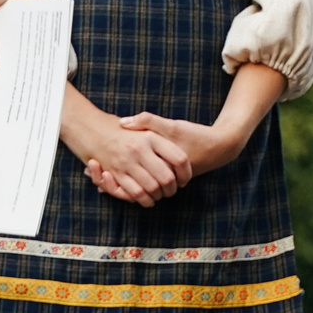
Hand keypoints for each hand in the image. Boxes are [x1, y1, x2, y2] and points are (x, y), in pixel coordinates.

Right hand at [61, 98, 189, 205]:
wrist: (93, 129)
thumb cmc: (126, 132)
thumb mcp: (146, 128)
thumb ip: (164, 139)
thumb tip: (183, 160)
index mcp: (152, 137)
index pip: (180, 159)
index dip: (186, 173)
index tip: (185, 179)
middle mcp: (140, 149)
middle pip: (167, 177)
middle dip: (172, 189)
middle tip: (173, 191)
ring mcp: (127, 162)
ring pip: (152, 188)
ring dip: (159, 196)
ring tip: (161, 195)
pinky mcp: (115, 173)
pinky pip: (135, 193)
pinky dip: (144, 200)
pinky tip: (148, 199)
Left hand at [106, 110, 253, 184]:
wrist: (220, 147)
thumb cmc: (195, 135)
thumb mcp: (172, 126)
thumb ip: (148, 122)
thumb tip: (122, 121)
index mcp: (158, 166)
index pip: (128, 175)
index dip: (108, 175)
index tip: (95, 167)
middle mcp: (161, 179)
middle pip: (129, 188)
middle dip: (110, 184)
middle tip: (93, 173)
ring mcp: (167, 183)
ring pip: (138, 191)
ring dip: (120, 187)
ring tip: (102, 178)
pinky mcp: (170, 183)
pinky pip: (148, 188)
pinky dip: (134, 185)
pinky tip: (123, 176)